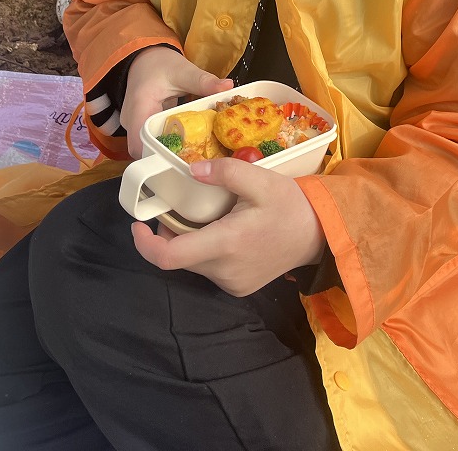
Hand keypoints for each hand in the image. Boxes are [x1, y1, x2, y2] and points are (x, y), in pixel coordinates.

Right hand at [122, 47, 232, 157]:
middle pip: (144, 151)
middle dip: (167, 157)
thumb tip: (228, 86)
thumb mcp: (183, 71)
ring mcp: (133, 125)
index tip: (183, 157)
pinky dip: (166, 144)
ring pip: (146, 149)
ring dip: (166, 152)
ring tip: (193, 154)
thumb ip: (204, 81)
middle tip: (195, 159)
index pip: (140, 144)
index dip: (158, 156)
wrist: (145, 58)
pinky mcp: (140, 127)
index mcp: (139, 107)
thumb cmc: (160, 63)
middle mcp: (131, 120)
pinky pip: (151, 142)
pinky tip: (185, 145)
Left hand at [132, 159, 326, 296]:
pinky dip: (206, 252)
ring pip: (193, 264)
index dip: (145, 244)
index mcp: (226, 244)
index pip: (169, 257)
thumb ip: (225, 171)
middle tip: (181, 208)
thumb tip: (191, 169)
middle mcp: (224, 271)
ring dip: (190, 242)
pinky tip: (224, 233)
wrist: (319, 235)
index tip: (138, 224)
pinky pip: (209, 270)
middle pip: (179, 257)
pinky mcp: (238, 288)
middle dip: (171, 233)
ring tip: (208, 217)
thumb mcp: (261, 179)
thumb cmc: (290, 205)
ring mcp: (231, 284)